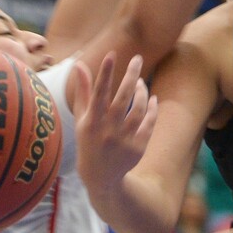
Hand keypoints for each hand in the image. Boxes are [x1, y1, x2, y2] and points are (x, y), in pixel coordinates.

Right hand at [73, 52, 157, 187]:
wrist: (101, 178)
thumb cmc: (89, 142)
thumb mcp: (81, 119)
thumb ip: (83, 92)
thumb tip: (79, 65)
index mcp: (91, 122)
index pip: (99, 93)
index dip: (105, 73)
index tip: (111, 54)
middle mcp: (108, 130)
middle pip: (123, 98)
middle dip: (131, 75)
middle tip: (138, 58)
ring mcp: (124, 140)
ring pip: (139, 109)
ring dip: (142, 91)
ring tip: (140, 82)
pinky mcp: (138, 147)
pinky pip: (149, 122)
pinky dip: (153, 108)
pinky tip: (153, 98)